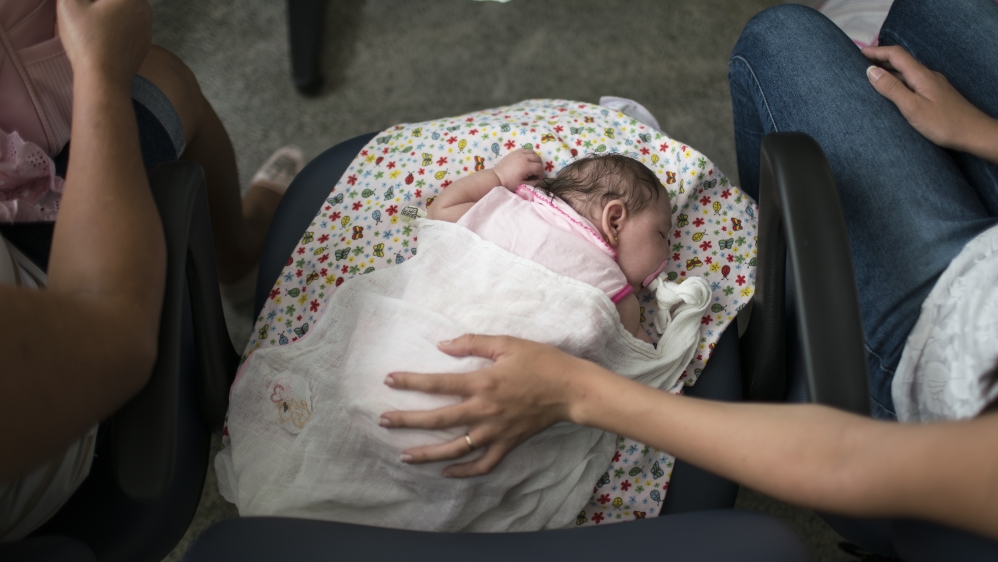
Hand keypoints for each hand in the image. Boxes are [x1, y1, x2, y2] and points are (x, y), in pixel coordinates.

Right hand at [57, 0, 152, 88]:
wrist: (104, 79)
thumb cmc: (87, 40)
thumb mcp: (70, 3)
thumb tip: (85, 1)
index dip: (91, 2)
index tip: (85, 8)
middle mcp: (145, 9)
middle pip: (118, 2)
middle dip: (99, 5)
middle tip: (85, 13)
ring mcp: (147, 29)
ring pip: (125, 13)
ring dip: (109, 14)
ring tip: (92, 25)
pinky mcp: (144, 45)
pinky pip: (129, 30)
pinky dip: (117, 29)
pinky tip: (102, 37)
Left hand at [380, 334, 589, 476]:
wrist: (571, 389)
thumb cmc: (542, 362)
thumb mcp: (507, 343)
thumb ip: (473, 342)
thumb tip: (442, 345)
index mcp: (482, 383)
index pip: (438, 384)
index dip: (410, 382)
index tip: (388, 380)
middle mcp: (484, 410)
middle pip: (438, 419)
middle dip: (407, 420)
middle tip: (383, 422)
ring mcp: (495, 431)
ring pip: (455, 448)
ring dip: (428, 453)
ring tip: (405, 456)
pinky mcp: (508, 444)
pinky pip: (483, 465)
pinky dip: (464, 471)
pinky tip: (446, 472)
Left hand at [492, 149, 543, 189]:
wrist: (496, 177)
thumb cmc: (509, 183)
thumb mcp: (522, 186)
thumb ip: (533, 183)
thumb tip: (539, 180)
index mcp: (526, 166)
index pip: (539, 167)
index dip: (540, 174)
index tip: (536, 179)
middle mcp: (524, 157)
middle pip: (538, 158)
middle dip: (539, 166)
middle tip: (535, 173)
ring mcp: (519, 153)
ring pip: (533, 152)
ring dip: (535, 159)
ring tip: (531, 166)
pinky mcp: (515, 152)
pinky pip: (525, 150)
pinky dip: (528, 154)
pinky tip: (525, 161)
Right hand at [863, 45, 996, 153]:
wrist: (973, 133)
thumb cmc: (943, 123)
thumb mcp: (912, 107)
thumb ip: (892, 89)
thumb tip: (871, 71)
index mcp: (921, 75)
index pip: (896, 55)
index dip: (876, 51)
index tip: (858, 53)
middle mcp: (928, 75)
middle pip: (901, 61)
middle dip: (880, 60)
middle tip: (859, 65)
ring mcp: (933, 84)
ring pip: (907, 72)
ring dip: (888, 71)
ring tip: (871, 78)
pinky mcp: (936, 94)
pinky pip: (913, 82)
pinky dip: (898, 82)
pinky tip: (893, 92)